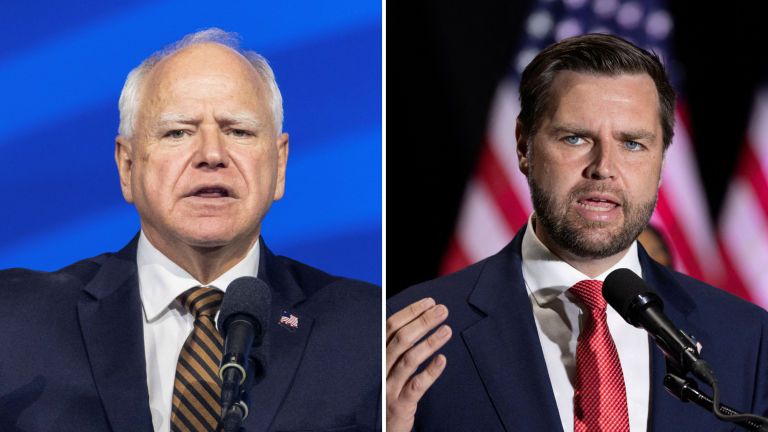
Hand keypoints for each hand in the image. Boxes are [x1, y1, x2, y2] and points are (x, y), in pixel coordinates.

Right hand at [386, 298, 451, 431]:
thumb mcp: (385, 367)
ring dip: (429, 342)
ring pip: (409, 360)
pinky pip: (416, 386)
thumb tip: (417, 317)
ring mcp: (388, 387)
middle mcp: (379, 369)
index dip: (410, 312)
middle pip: (401, 339)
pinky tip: (442, 360)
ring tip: (447, 330)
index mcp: (375, 356)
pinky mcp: (400, 405)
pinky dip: (430, 372)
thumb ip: (395, 346)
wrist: (379, 429)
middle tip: (443, 310)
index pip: (391, 327)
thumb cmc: (386, 391)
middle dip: (423, 321)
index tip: (429, 302)